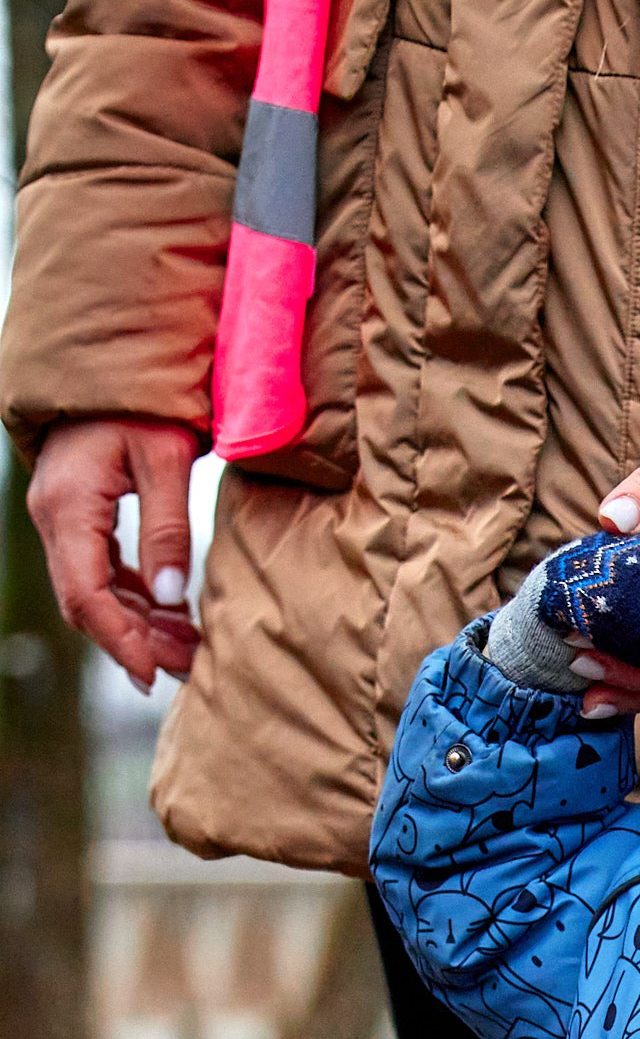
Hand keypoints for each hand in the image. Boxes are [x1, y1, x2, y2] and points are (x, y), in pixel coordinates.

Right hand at [28, 419, 201, 692]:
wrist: (113, 364)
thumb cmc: (143, 402)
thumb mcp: (165, 458)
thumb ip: (167, 527)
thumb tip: (171, 595)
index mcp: (70, 506)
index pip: (86, 593)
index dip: (119, 639)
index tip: (152, 674)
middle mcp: (55, 517)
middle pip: (85, 601)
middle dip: (133, 641)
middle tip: (185, 667)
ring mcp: (61, 518)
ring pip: (92, 591)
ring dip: (136, 624)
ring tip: (186, 649)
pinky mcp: (78, 516)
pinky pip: (99, 571)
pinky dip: (133, 597)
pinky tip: (170, 615)